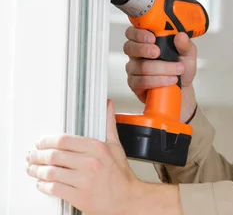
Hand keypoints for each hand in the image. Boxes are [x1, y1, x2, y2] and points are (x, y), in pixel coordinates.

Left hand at [25, 100, 142, 213]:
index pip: (64, 140)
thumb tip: (107, 106)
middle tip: (32, 156)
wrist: (126, 199)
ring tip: (32, 169)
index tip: (41, 143)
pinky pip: (54, 188)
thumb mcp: (116, 146)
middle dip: (37, 156)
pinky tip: (41, 183)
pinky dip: (43, 185)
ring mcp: (83, 180)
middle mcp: (90, 163)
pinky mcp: (78, 196)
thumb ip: (108, 125)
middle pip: (54, 156)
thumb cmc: (120, 175)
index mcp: (97, 148)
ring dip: (36, 170)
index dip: (47, 141)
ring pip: (51, 172)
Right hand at [123, 27, 197, 121]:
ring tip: (177, 70)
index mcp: (146, 41)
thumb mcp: (188, 54)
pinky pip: (142, 81)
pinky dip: (159, 80)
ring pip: (141, 66)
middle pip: (129, 47)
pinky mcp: (134, 84)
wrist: (182, 87)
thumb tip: (180, 36)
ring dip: (162, 69)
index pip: (133, 32)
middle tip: (158, 53)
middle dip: (144, 49)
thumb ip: (185, 45)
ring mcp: (134, 69)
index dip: (139, 34)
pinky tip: (170, 80)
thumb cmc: (181, 67)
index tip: (152, 38)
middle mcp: (136, 53)